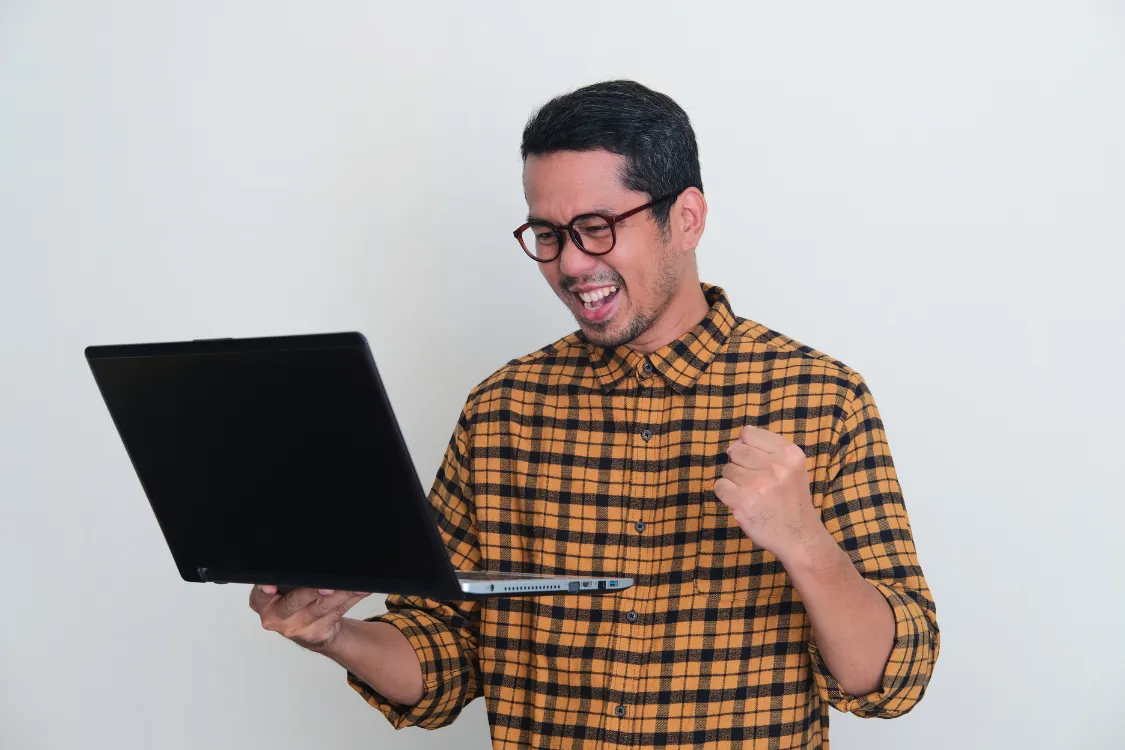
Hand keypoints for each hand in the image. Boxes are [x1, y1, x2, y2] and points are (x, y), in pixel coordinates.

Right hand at [249, 585, 369, 651]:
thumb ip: (291, 576)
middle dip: (312, 591)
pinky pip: (337, 613)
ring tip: (355, 584)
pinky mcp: (316, 634)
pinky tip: (361, 590)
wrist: (311, 630)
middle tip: (327, 586)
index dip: (264, 590)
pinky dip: (351, 598)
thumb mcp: (285, 588)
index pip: (259, 595)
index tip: (271, 587)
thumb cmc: (296, 599)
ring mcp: (296, 628)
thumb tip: (314, 555)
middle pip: (295, 601)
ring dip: (342, 593)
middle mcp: (277, 617)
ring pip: (321, 607)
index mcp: (263, 602)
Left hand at [713, 425, 827, 562]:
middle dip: (739, 464)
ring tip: (751, 493)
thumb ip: (765, 450)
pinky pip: (720, 486)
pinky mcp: (745, 502)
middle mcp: (776, 466)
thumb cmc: (791, 500)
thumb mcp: (791, 468)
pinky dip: (726, 494)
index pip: (749, 433)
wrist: (800, 537)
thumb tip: (731, 445)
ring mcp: (760, 484)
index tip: (753, 461)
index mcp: (790, 453)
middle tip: (753, 481)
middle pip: (736, 450)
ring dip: (734, 481)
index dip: (745, 446)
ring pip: (727, 469)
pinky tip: (741, 502)